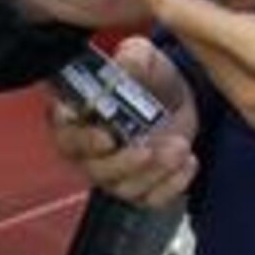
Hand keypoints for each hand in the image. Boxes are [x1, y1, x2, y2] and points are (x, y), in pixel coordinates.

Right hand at [47, 35, 198, 209]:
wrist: (177, 98)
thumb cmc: (148, 77)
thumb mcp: (141, 56)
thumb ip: (133, 57)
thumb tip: (127, 65)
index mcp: (79, 117)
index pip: (67, 136)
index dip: (83, 141)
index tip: (107, 137)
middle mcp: (91, 151)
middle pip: (95, 170)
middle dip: (124, 163)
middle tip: (148, 149)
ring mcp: (115, 173)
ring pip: (124, 187)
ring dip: (154, 172)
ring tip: (179, 146)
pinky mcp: (142, 187)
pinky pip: (151, 199)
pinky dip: (172, 185)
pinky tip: (187, 162)